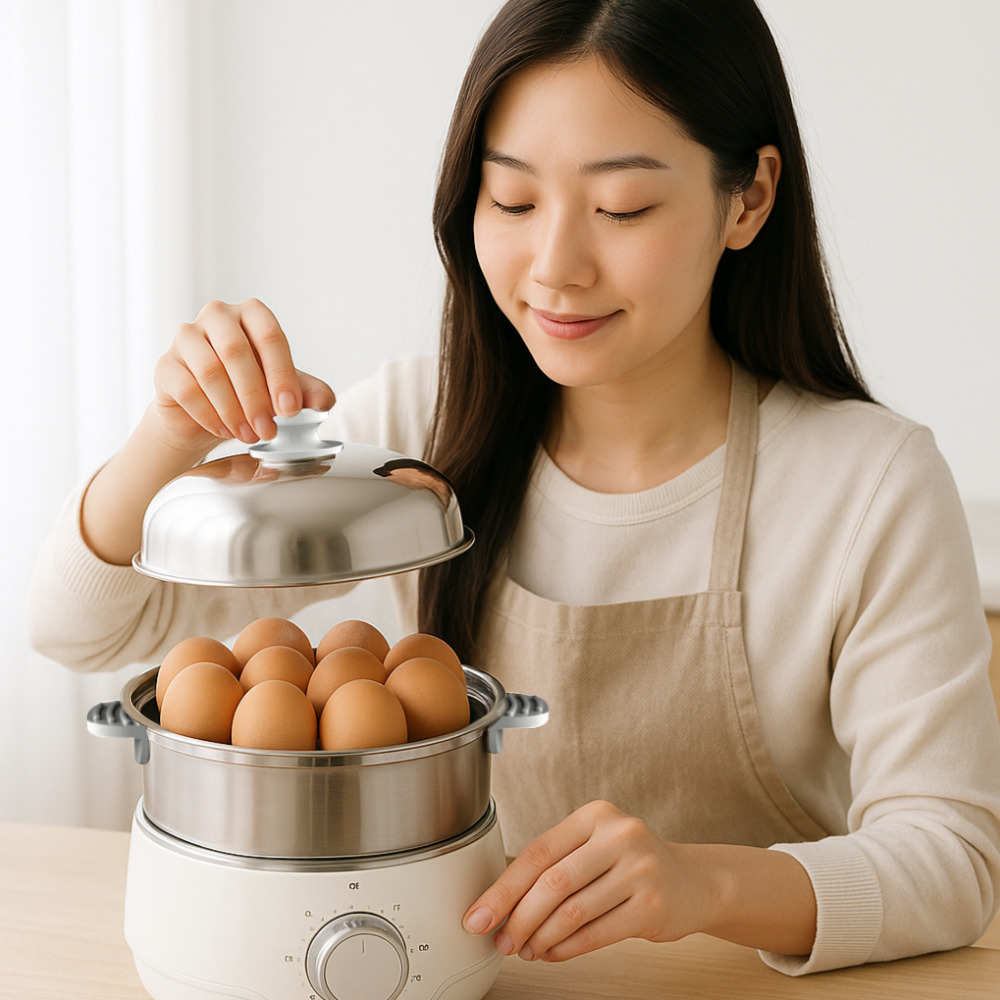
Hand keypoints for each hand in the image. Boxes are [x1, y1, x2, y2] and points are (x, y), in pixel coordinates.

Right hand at [152, 298, 334, 454]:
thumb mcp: (284, 390)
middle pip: (236, 352)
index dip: (282, 375)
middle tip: (268, 430)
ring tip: (249, 435)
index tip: (291, 410)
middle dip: (255, 397)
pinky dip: (209, 415)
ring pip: (209, 371)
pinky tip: (224, 431)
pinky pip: (186, 389)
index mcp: (252, 314)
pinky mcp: (166, 365)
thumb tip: (324, 400)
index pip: (270, 337)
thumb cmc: (250, 391)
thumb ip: (308, 391)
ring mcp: (186, 337)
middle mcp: (217, 316)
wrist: (209, 414)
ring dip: (233, 409)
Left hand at [462, 800, 712, 962]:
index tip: (480, 914)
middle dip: (519, 918)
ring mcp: (639, 869)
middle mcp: (619, 836)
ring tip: (526, 949)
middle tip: (502, 941)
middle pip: (552, 882)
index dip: (503, 888)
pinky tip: (553, 953)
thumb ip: (555, 866)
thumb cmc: (633, 865)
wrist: (695, 881)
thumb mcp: (596, 848)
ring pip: (572, 911)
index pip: (538, 852)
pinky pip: (596, 933)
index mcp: (595, 816)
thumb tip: (502, 904)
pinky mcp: (652, 905)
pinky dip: (567, 948)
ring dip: (541, 937)